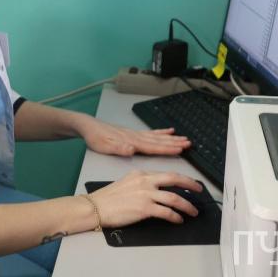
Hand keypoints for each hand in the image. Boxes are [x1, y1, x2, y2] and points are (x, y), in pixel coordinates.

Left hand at [76, 116, 190, 155]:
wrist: (88, 127)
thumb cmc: (96, 138)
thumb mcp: (104, 146)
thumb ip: (119, 148)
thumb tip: (132, 149)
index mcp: (132, 142)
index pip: (153, 147)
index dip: (168, 149)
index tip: (181, 149)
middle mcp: (136, 137)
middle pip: (159, 141)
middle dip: (174, 143)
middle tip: (189, 143)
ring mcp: (135, 134)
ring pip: (157, 137)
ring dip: (171, 138)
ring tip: (184, 138)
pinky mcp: (132, 133)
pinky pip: (150, 133)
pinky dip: (161, 132)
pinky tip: (168, 131)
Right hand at [88, 170, 202, 225]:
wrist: (96, 207)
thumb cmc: (107, 198)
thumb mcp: (126, 183)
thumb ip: (142, 184)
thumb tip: (156, 191)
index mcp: (140, 174)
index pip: (165, 174)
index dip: (180, 179)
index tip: (187, 183)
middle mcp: (145, 181)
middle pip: (174, 179)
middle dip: (190, 184)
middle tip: (199, 189)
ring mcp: (145, 194)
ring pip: (174, 198)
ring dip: (187, 205)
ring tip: (193, 211)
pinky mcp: (144, 208)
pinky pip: (166, 212)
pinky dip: (175, 216)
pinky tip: (178, 220)